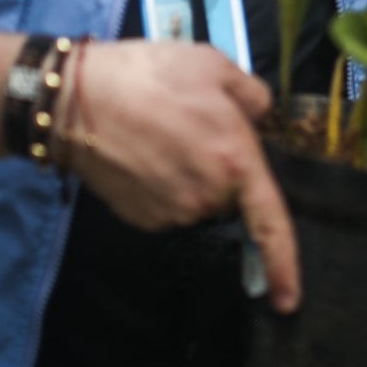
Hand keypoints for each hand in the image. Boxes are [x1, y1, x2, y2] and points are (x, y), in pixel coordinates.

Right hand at [60, 40, 299, 311]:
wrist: (78, 102)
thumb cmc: (150, 75)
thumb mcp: (213, 64)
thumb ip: (251, 94)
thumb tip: (260, 115)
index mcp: (235, 162)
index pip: (270, 223)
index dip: (284, 264)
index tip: (288, 302)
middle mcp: (208, 198)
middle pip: (230, 194)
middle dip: (222, 166)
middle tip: (194, 124)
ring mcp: (172, 213)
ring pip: (197, 198)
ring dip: (190, 172)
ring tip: (162, 131)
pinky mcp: (142, 218)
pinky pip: (168, 204)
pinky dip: (163, 183)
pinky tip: (143, 151)